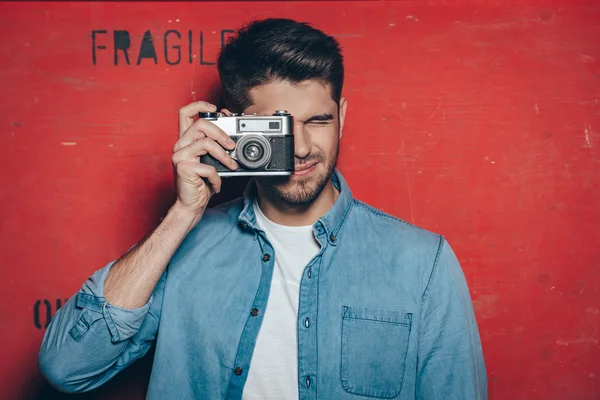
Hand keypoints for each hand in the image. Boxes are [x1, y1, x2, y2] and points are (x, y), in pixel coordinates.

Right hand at [172, 101, 238, 217]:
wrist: (191, 205)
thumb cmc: (202, 183)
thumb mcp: (211, 161)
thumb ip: (216, 146)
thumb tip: (232, 135)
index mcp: (185, 140)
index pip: (185, 113)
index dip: (200, 105)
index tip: (216, 109)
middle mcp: (180, 145)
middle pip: (201, 124)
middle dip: (222, 133)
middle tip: (232, 146)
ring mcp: (179, 156)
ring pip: (206, 143)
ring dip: (224, 156)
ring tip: (231, 166)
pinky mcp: (183, 168)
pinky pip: (208, 166)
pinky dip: (217, 177)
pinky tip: (215, 184)